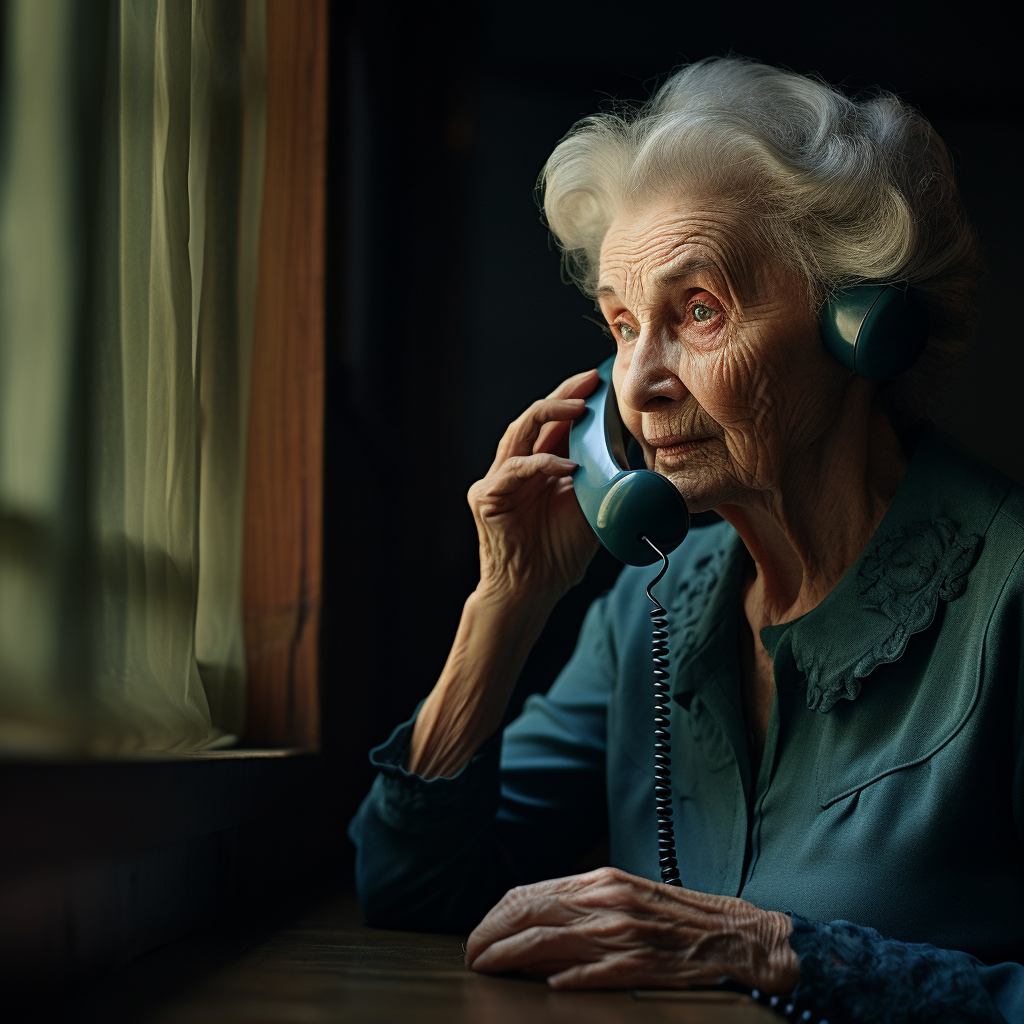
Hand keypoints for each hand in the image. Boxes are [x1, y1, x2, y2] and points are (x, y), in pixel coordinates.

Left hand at [465, 867, 799, 991]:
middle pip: (527, 914)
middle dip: (489, 936)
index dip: (495, 917)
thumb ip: (581, 905)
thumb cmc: (677, 916)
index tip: (478, 935)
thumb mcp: (624, 894)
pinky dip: (559, 981)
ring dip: (507, 958)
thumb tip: (533, 923)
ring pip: (545, 943)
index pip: (528, 894)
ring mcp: (620, 933)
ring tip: (486, 969)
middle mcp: (604, 901)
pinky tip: (543, 988)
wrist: (734, 934)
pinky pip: (588, 975)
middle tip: (471, 955)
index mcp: (600, 881)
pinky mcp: (637, 965)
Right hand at [468, 369, 600, 603]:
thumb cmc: (559, 554)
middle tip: (590, 380)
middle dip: (563, 396)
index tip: (599, 380)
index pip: (552, 424)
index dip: (573, 398)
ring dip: (550, 416)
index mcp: (536, 467)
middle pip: (533, 419)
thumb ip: (603, 481)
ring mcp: (496, 481)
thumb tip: (639, 458)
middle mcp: (512, 468)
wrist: (532, 591)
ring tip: (580, 408)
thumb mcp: (591, 508)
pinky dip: (543, 464)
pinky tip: (569, 465)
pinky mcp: (487, 497)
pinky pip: (515, 470)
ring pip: (519, 434)